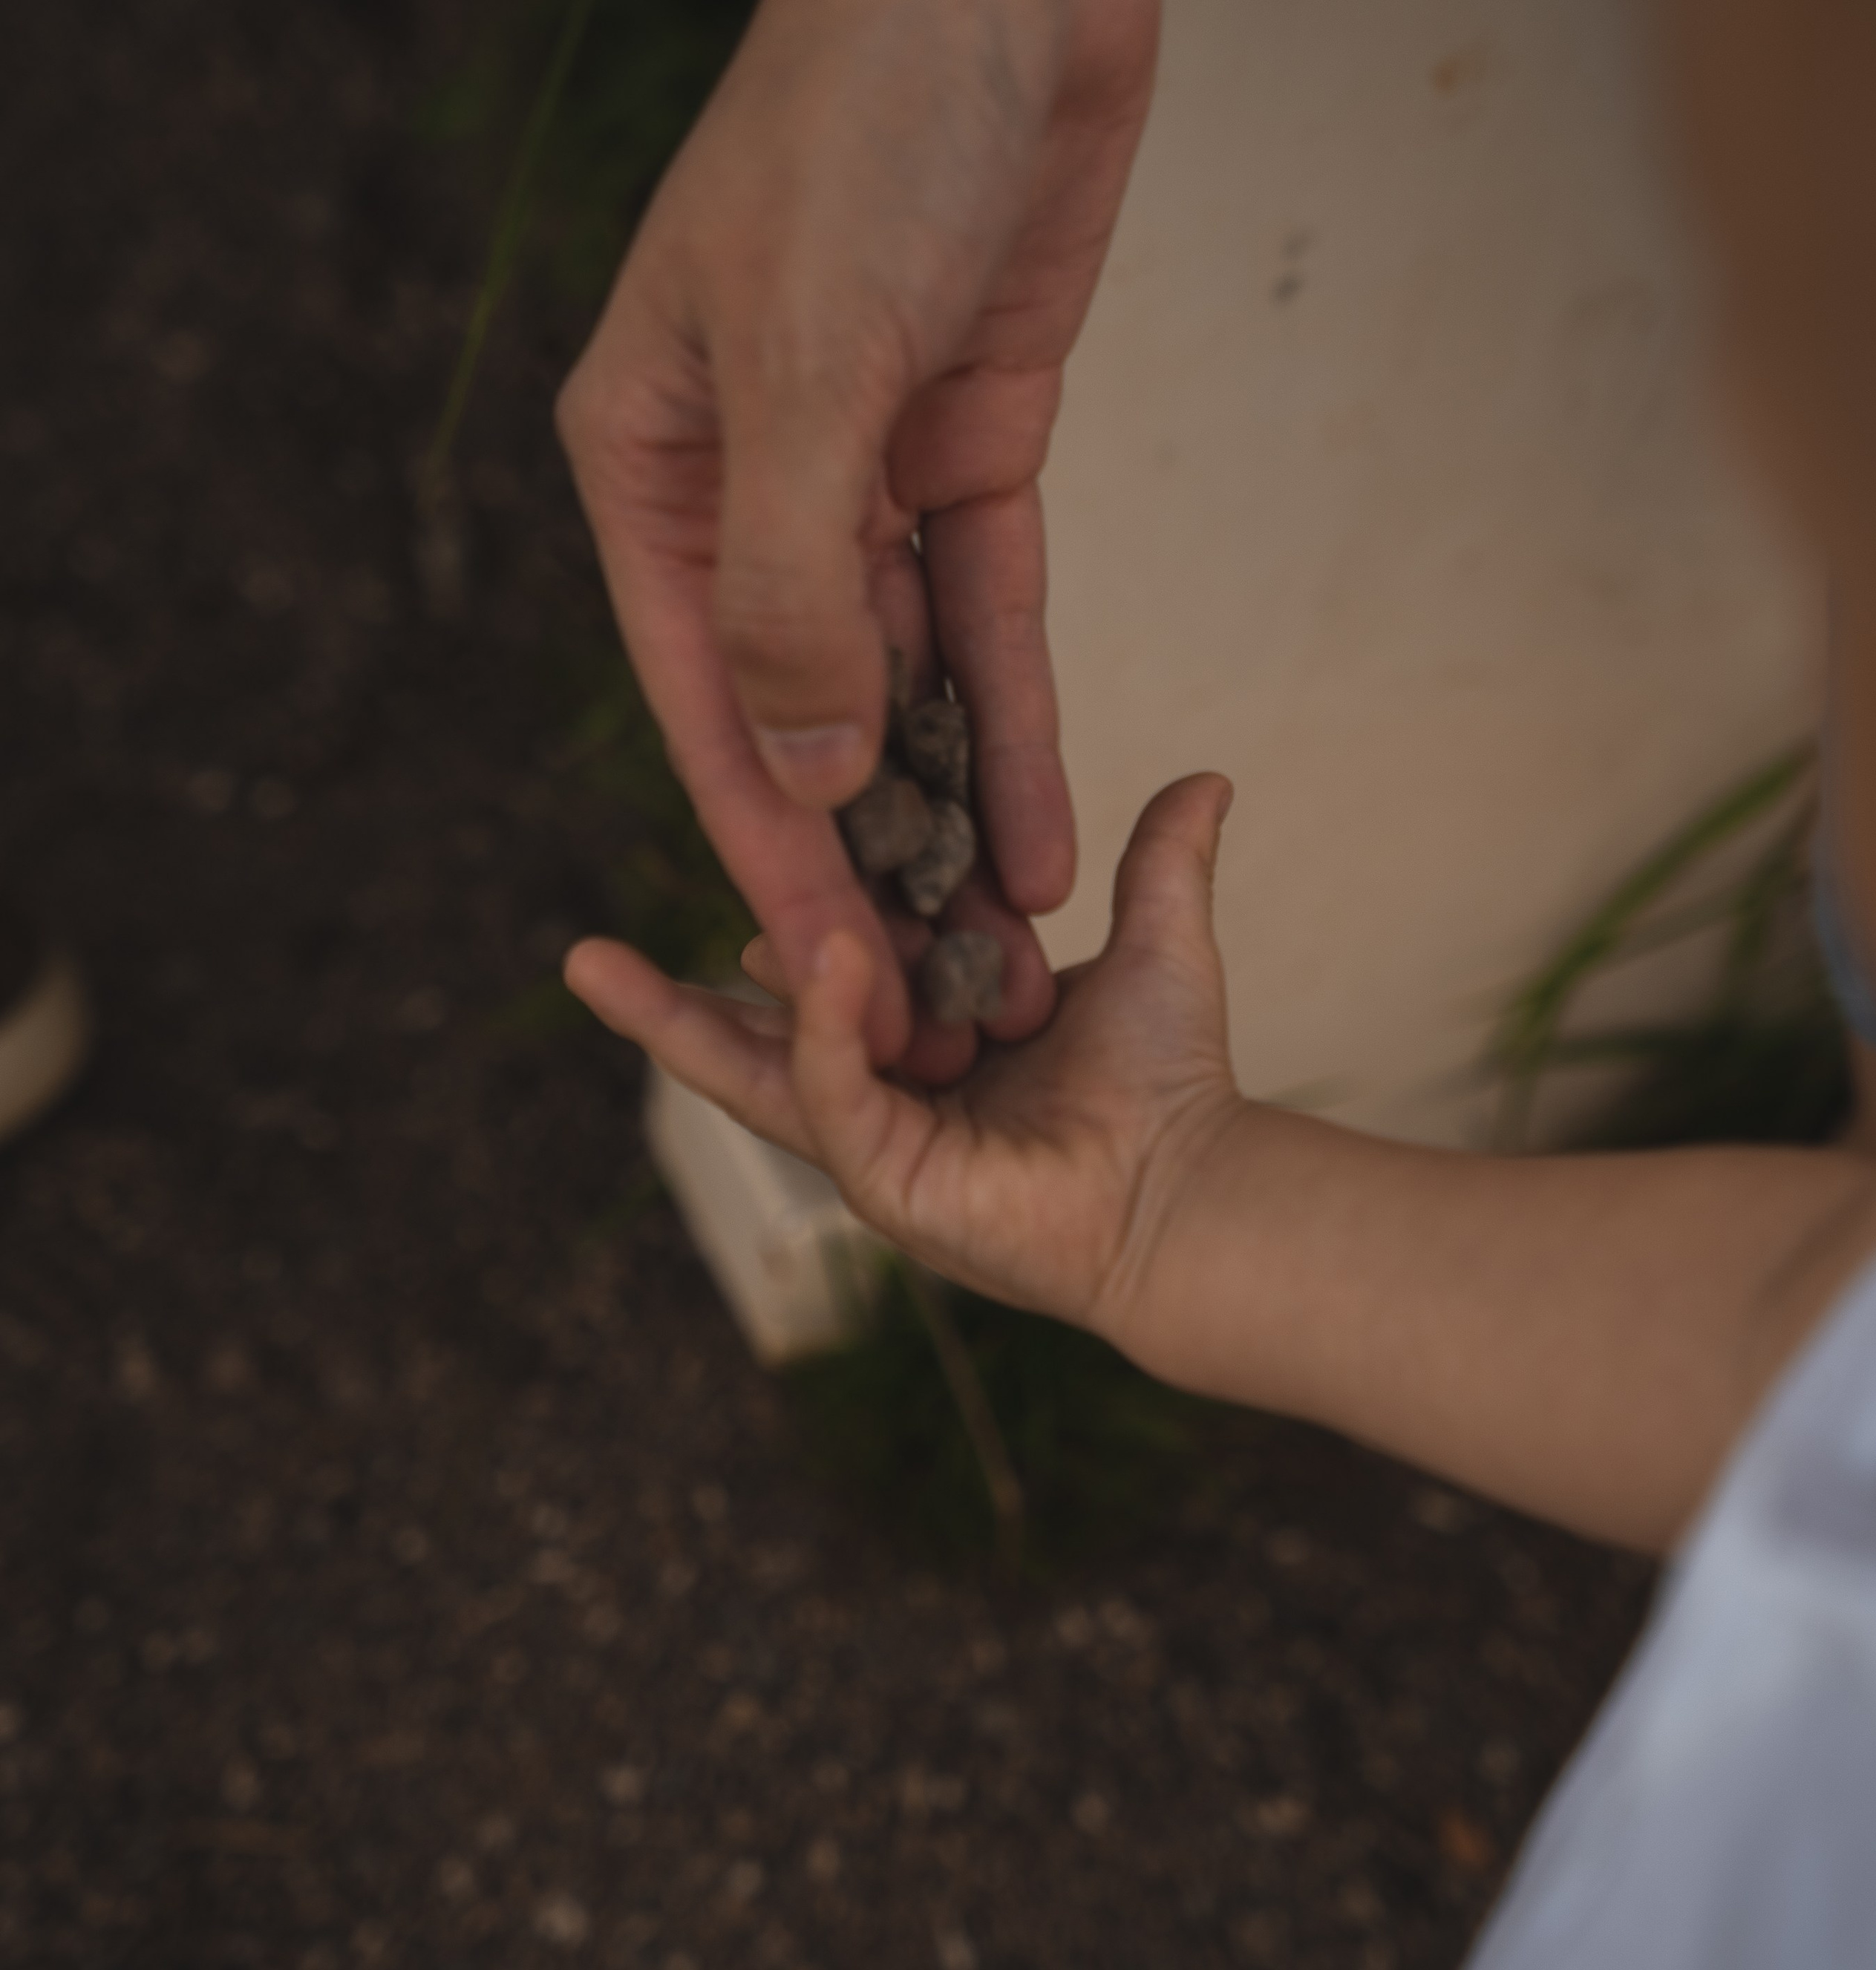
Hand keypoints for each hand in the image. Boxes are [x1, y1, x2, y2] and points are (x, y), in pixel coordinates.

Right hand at [556, 0, 1160, 1084]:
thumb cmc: (866, 122)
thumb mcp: (812, 361)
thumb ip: (795, 582)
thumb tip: (797, 771)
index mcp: (647, 464)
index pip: (709, 695)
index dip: (769, 846)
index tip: (828, 983)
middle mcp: (744, 478)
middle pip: (805, 707)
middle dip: (865, 853)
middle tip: (936, 1005)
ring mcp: (861, 462)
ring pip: (902, 678)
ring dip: (947, 809)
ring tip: (1002, 954)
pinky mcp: (971, 437)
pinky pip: (989, 613)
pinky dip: (1013, 718)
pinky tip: (1041, 829)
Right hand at [564, 774, 1237, 1348]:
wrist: (1197, 1191)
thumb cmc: (1174, 1086)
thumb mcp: (1157, 946)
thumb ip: (1157, 864)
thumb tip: (1204, 778)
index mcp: (922, 1046)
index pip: (818, 978)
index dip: (772, 919)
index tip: (726, 854)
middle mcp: (886, 1100)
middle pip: (750, 1036)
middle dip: (661, 997)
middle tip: (577, 950)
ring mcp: (876, 1148)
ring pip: (752, 1073)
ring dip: (670, 1020)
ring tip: (588, 964)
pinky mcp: (888, 1181)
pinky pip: (829, 1091)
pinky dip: (813, 1023)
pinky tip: (801, 955)